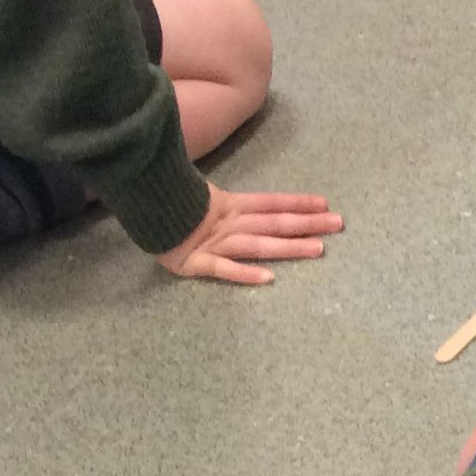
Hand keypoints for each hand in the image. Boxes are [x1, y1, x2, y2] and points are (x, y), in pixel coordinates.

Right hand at [156, 183, 341, 285]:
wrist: (137, 211)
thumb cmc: (170, 206)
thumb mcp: (202, 196)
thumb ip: (229, 200)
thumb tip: (256, 200)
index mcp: (229, 205)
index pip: (271, 203)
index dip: (297, 203)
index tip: (326, 204)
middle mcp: (228, 223)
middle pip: (274, 223)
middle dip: (308, 224)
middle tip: (339, 224)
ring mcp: (214, 243)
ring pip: (258, 245)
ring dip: (289, 248)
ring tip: (318, 250)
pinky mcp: (195, 263)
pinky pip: (222, 269)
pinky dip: (243, 273)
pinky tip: (267, 279)